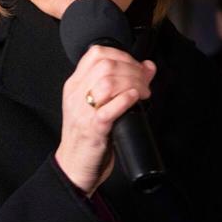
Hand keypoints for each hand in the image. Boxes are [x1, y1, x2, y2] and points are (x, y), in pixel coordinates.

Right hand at [55, 45, 155, 195]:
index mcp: (75, 85)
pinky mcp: (92, 130)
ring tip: (143, 93)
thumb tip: (147, 67)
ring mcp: (82, 112)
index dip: (122, 55)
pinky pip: (107, 110)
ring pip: (106, 83)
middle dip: (132, 69)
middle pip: (105, 65)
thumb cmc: (88, 136)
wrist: (73, 167)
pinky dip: (125, 100)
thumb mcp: (100, 105)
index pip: (96, 53)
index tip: (136, 66)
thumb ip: (120, 84)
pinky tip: (135, 99)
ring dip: (132, 83)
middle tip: (145, 82)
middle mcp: (76, 95)